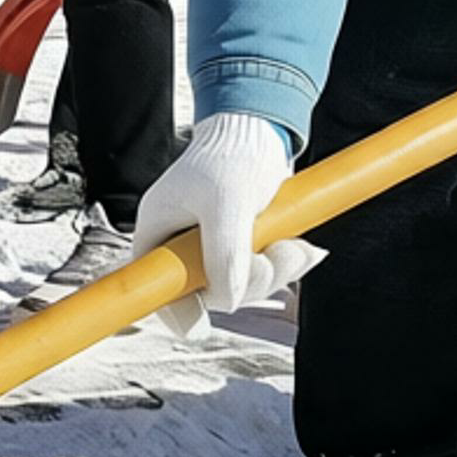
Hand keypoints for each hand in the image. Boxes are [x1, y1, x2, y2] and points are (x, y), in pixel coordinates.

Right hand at [132, 112, 317, 337]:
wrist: (261, 129)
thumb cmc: (231, 156)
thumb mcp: (226, 202)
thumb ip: (224, 252)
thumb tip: (227, 301)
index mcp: (158, 232)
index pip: (152, 286)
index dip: (172, 310)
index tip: (196, 327)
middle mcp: (181, 245)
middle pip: (207, 292)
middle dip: (248, 282)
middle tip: (270, 258)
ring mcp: (213, 247)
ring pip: (241, 286)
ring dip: (274, 272)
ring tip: (294, 246)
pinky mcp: (242, 245)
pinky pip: (263, 273)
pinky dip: (286, 265)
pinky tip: (303, 249)